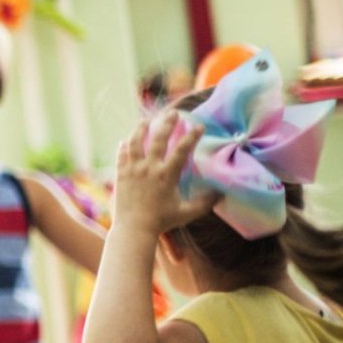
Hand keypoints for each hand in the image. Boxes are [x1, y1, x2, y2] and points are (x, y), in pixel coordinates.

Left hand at [112, 110, 215, 234]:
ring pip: (135, 142)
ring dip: (141, 129)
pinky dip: (124, 146)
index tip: (199, 125)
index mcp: (166, 175)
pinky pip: (121, 155)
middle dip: (167, 123)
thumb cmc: (162, 221)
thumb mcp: (187, 213)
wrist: (133, 229)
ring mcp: (133, 170)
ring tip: (145, 120)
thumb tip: (221, 193)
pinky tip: (126, 140)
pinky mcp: (121, 175)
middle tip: (173, 113)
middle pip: (158, 139)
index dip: (191, 136)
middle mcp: (149, 169)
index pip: (182, 150)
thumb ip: (205, 202)